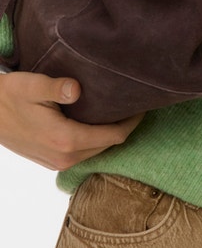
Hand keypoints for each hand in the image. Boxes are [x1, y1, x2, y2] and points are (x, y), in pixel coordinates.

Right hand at [0, 71, 142, 169]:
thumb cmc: (10, 96)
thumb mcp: (32, 86)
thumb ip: (56, 87)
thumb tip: (77, 89)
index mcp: (65, 140)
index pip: (114, 136)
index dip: (133, 122)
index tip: (143, 104)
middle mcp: (64, 157)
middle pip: (109, 145)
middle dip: (125, 127)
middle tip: (136, 104)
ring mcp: (57, 162)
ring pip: (97, 151)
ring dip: (110, 135)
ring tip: (122, 111)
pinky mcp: (51, 161)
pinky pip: (83, 154)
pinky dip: (96, 140)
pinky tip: (99, 122)